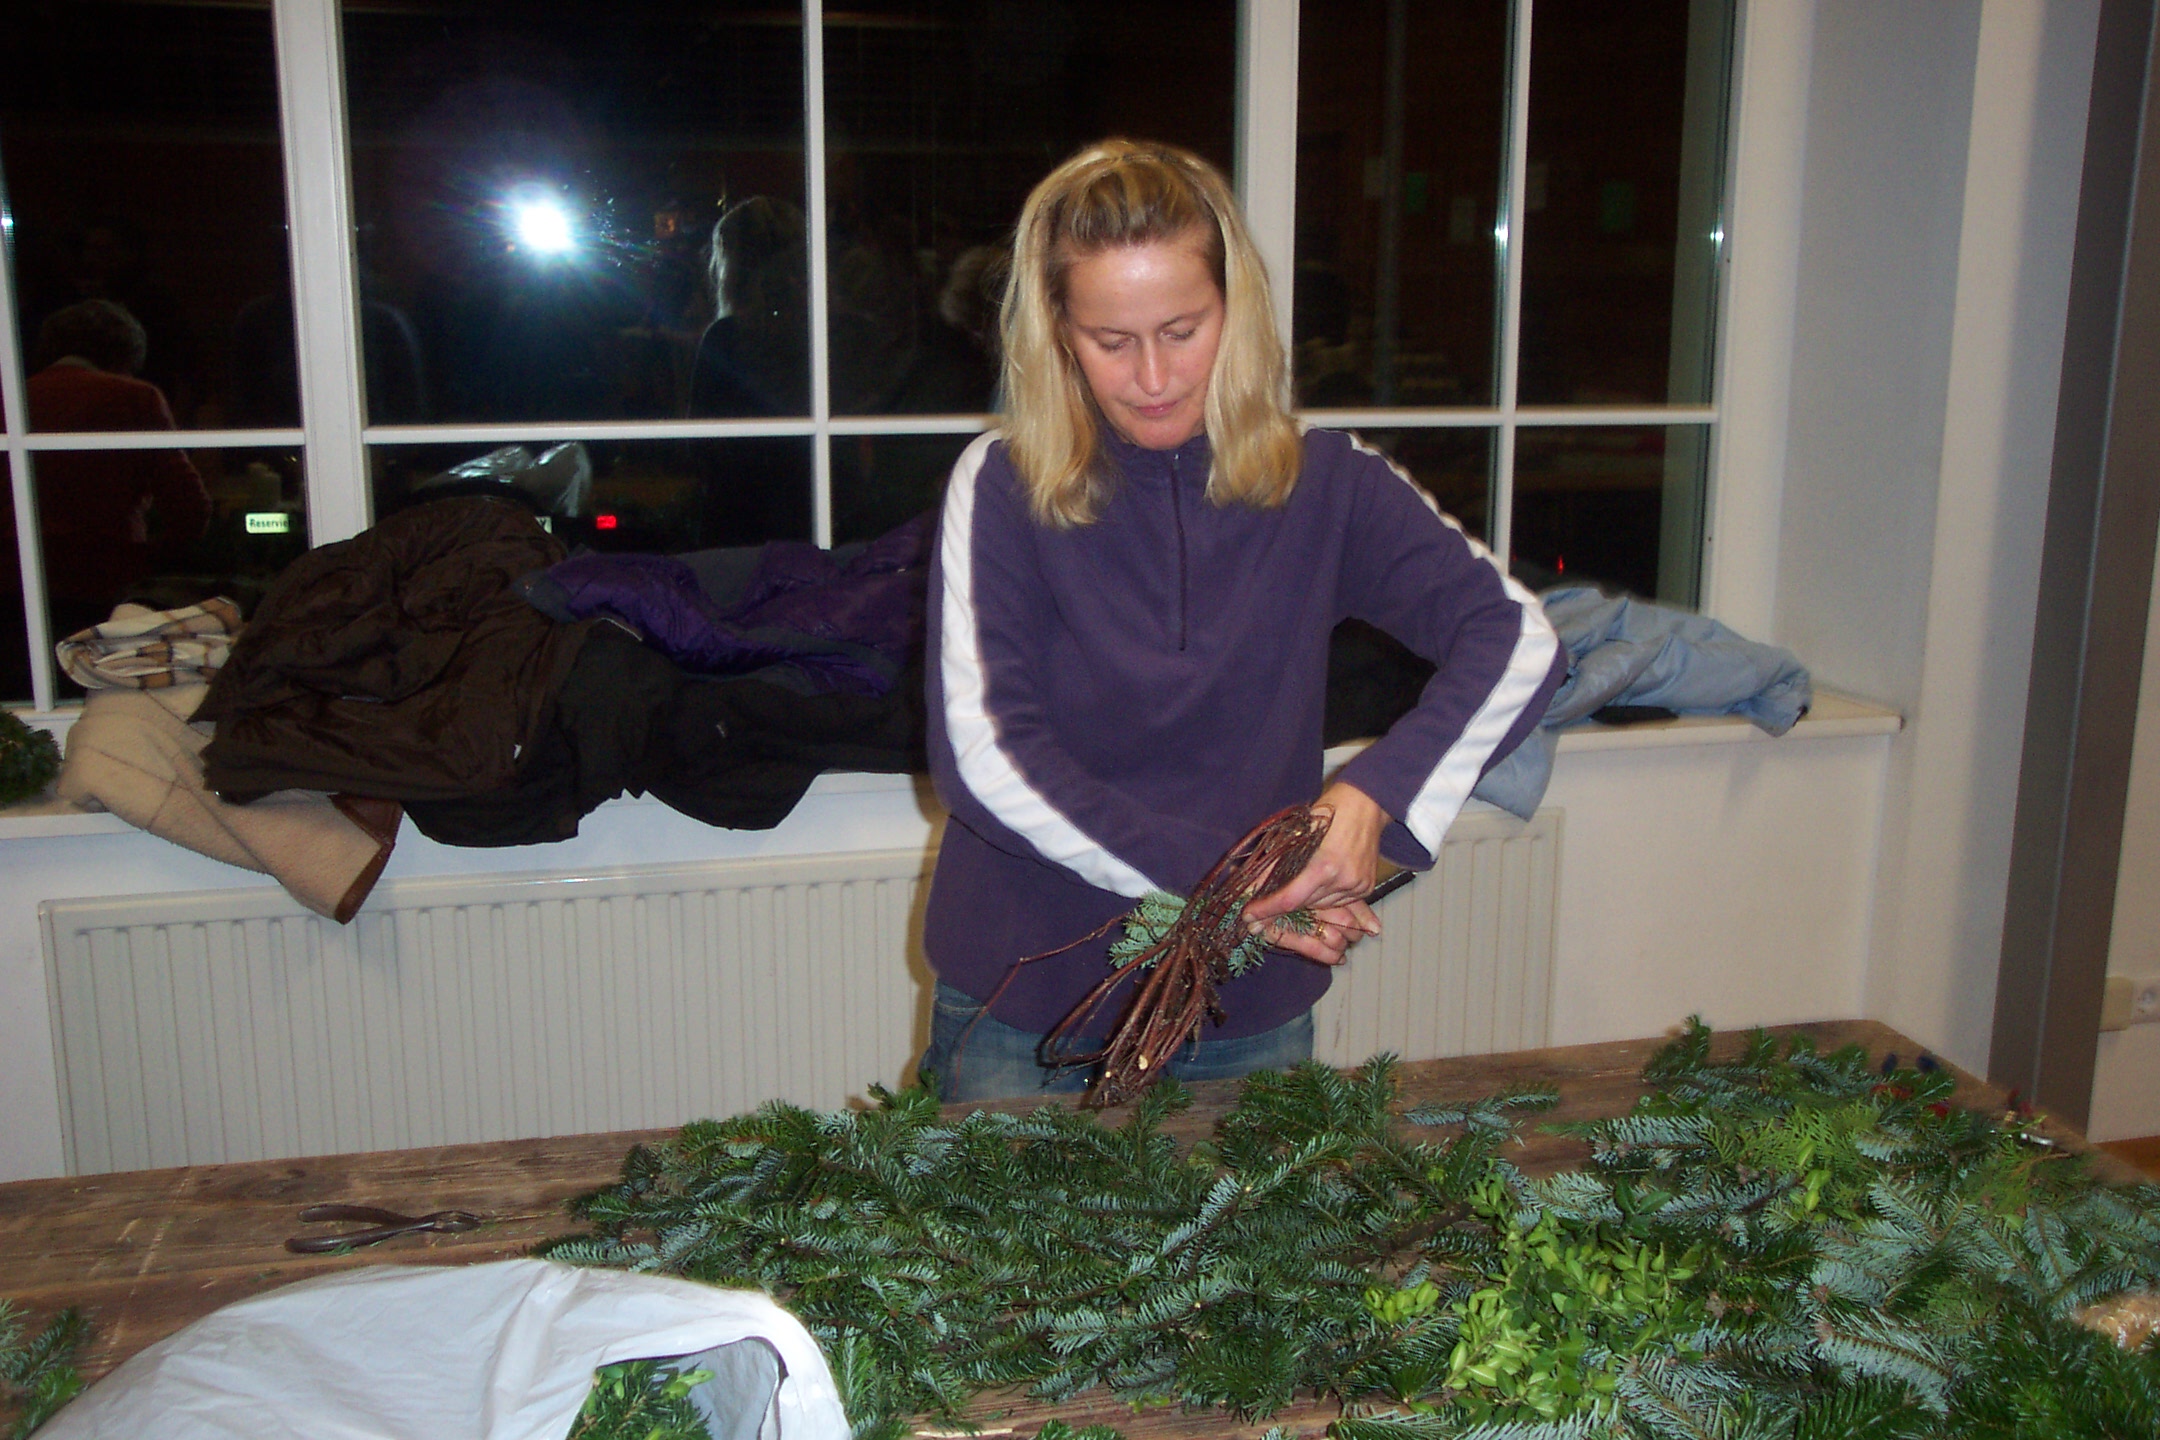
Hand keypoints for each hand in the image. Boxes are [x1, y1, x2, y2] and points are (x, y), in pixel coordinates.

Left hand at [1241, 781, 1388, 965]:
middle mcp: (1343, 880)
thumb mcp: (1297, 833)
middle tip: (1264, 903)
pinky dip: (1324, 896)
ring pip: (1321, 906)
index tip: (1249, 916)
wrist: (1366, 804)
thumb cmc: (1329, 812)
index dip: (1267, 910)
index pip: (1290, 899)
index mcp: (1324, 866)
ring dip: (1305, 900)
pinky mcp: (1366, 887)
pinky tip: (1319, 882)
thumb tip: (1249, 886)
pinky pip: (1338, 901)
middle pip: (1304, 905)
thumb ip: (1273, 863)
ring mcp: (1357, 886)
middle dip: (1283, 905)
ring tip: (1296, 885)